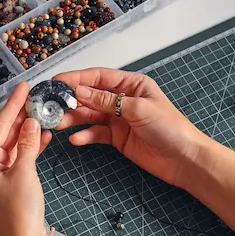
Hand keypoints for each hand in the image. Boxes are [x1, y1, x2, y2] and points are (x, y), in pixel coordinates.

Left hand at [0, 82, 52, 235]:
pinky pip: (21, 156)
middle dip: (20, 114)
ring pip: (14, 144)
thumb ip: (27, 145)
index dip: (13, 104)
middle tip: (34, 96)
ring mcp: (0, 174)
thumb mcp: (24, 173)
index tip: (22, 87)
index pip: (0, 125)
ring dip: (28, 130)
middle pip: (5, 132)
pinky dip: (32, 146)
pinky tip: (44, 135)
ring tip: (42, 111)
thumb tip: (31, 123)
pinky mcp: (12, 183)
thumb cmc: (18, 214)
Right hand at [55, 68, 210, 187]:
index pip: (98, 76)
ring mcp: (118, 118)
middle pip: (90, 95)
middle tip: (50, 105)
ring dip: (73, 118)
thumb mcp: (138, 109)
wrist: (184, 159)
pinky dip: (85, 135)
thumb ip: (106, 100)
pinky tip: (75, 139)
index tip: (56, 81)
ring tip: (57, 124)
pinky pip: (96, 133)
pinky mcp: (117, 137)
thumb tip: (79, 91)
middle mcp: (122, 98)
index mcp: (131, 84)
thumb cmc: (169, 127)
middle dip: (70, 100)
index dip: (76, 78)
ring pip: (90, 115)